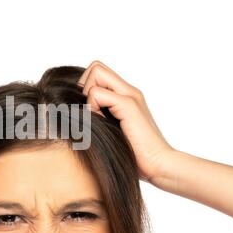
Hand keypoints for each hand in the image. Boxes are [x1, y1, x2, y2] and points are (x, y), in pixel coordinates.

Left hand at [78, 60, 173, 182]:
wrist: (159, 165)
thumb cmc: (134, 156)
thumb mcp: (111, 133)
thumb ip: (99, 119)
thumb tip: (72, 113)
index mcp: (126, 96)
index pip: (98, 72)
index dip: (85, 87)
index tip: (87, 111)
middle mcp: (129, 91)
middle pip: (95, 66)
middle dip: (83, 86)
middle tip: (88, 112)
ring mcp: (130, 95)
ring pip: (95, 72)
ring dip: (87, 95)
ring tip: (95, 118)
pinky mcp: (129, 104)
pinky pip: (96, 93)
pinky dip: (92, 108)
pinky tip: (101, 124)